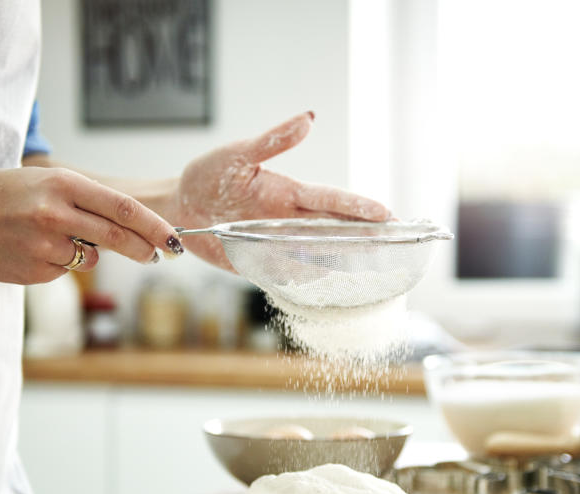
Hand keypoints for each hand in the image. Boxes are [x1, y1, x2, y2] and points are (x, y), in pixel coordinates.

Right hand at [0, 167, 183, 283]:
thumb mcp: (43, 182)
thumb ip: (85, 202)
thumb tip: (129, 226)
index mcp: (63, 184)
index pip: (123, 209)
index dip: (155, 227)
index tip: (174, 240)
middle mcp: (56, 213)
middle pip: (118, 237)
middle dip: (145, 250)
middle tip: (158, 255)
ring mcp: (45, 245)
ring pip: (91, 258)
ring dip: (88, 253)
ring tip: (53, 238)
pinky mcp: (35, 271)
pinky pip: (64, 271)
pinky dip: (58, 264)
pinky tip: (31, 250)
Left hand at [168, 112, 390, 268]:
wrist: (181, 208)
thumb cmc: (209, 176)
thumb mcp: (238, 155)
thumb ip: (272, 141)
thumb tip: (308, 120)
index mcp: (289, 193)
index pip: (331, 200)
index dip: (358, 207)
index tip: (386, 213)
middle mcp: (290, 220)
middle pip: (335, 228)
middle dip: (367, 234)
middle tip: (398, 240)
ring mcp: (279, 243)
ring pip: (319, 254)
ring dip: (344, 260)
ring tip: (375, 267)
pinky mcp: (263, 265)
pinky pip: (291, 276)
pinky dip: (311, 282)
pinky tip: (333, 287)